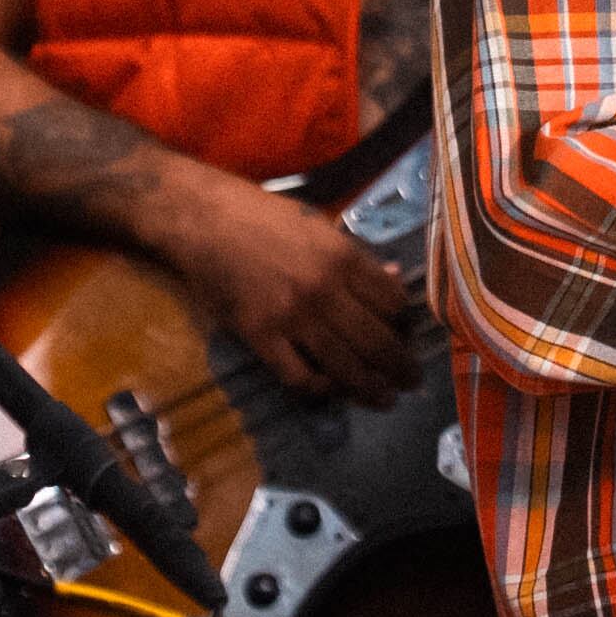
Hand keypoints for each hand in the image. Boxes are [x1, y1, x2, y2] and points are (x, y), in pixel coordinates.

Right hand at [165, 175, 416, 402]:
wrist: (205, 219)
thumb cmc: (263, 216)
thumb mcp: (320, 225)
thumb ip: (357, 257)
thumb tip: (394, 280)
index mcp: (344, 258)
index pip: (393, 303)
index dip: (407, 325)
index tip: (408, 337)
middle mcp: (325, 290)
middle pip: (378, 341)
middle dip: (400, 367)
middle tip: (410, 381)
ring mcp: (292, 317)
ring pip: (345, 366)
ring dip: (371, 389)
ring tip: (384, 400)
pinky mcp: (260, 336)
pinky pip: (298, 376)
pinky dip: (318, 388)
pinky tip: (329, 389)